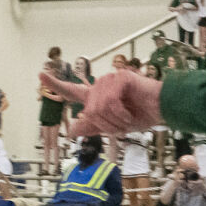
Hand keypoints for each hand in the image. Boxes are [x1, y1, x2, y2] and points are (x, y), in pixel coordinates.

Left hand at [43, 71, 162, 137]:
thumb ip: (94, 127)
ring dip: (114, 121)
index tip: (40, 75)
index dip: (56, 85)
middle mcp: (101, 86)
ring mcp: (110, 80)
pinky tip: (130, 113)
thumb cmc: (144, 115)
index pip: (73, 91)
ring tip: (128, 120)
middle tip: (123, 127)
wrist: (164, 110)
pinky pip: (109, 102)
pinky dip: (120, 113)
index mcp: (98, 97)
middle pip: (89, 112)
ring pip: (98, 108)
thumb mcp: (116, 127)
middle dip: (106, 126)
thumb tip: (71, 130)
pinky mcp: (120, 78)